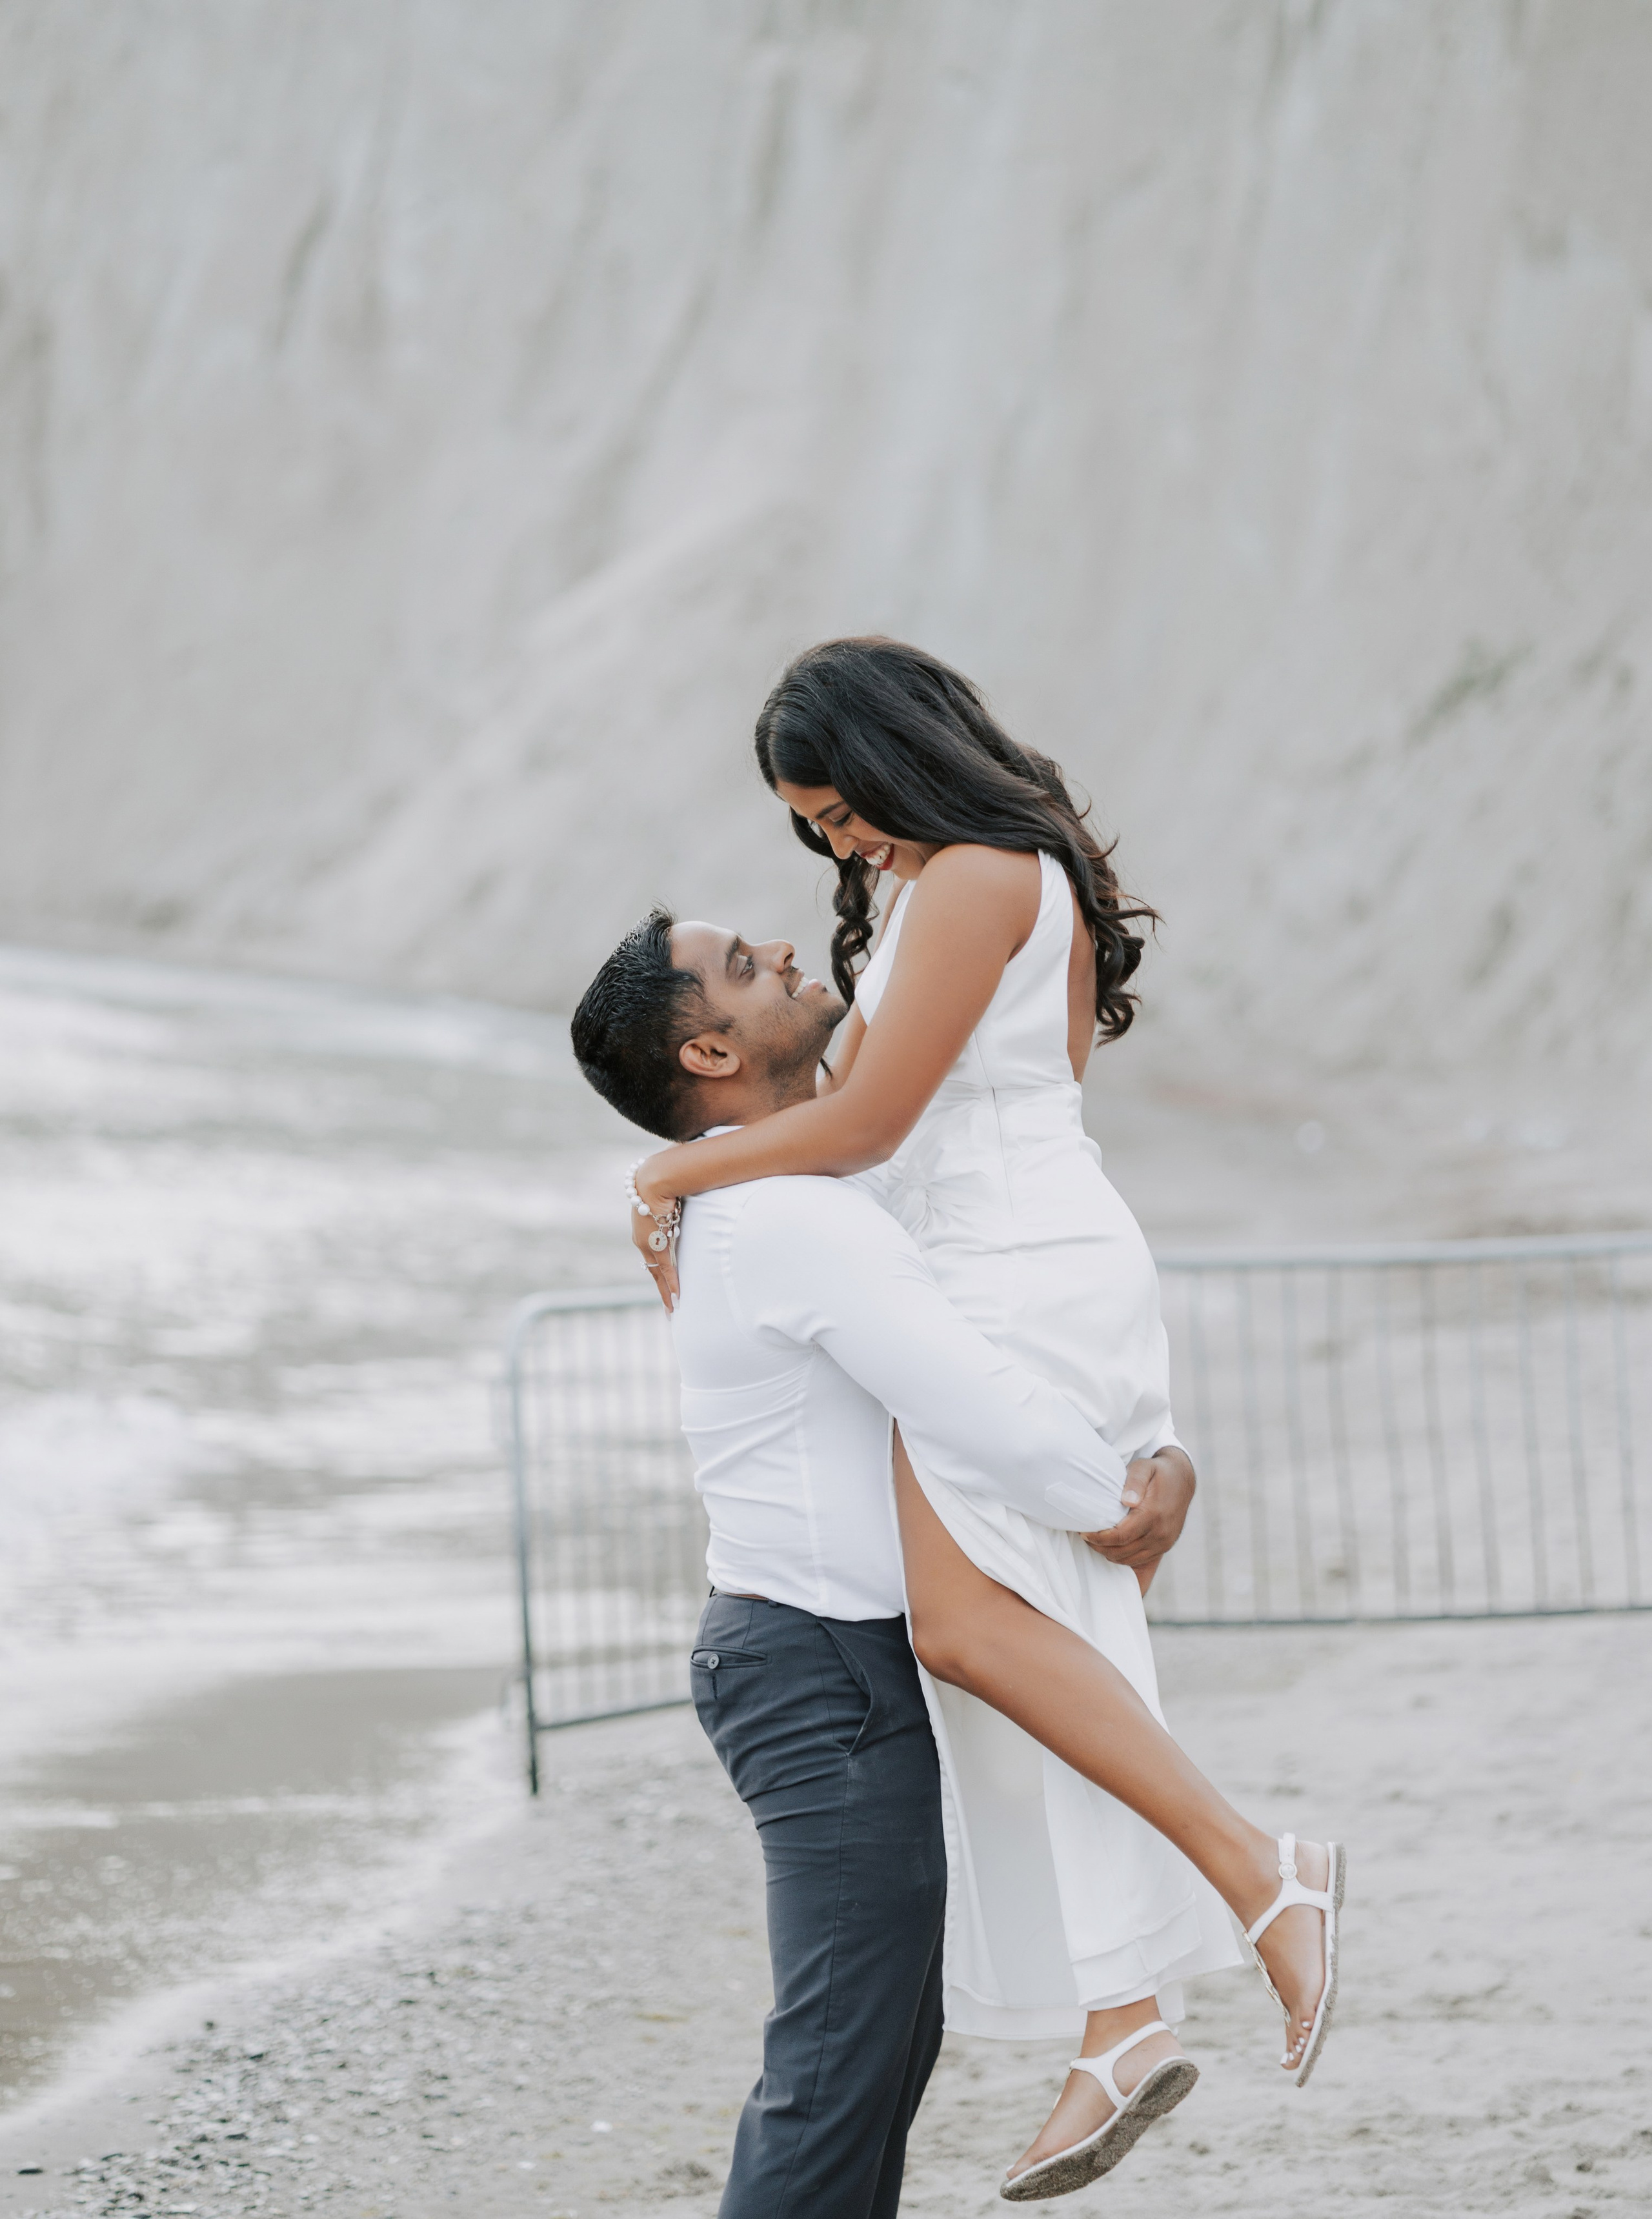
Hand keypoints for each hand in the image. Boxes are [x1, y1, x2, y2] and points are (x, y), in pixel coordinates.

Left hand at [628, 1157, 681, 1309]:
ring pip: (657, 1274)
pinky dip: (671, 1283)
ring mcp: (648, 1243)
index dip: (660, 1275)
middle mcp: (643, 1239)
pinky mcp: (656, 1243)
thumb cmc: (664, 1184)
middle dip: (662, 1290)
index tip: (665, 1288)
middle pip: (653, 1271)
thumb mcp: (670, 1201)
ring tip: (674, 1309)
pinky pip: (665, 1268)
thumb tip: (684, 1207)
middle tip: (670, 1308)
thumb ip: (675, 1211)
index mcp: (644, 1230)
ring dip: (667, 1293)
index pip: (653, 1258)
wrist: (653, 1179)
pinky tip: (677, 1296)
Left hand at [1081, 1448, 1195, 1584]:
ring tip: (1096, 1541)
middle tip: (1085, 1537)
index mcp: (1153, 1515)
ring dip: (1109, 1553)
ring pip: (1130, 1559)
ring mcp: (1164, 1543)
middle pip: (1122, 1551)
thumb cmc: (1157, 1472)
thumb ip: (1135, 1482)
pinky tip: (1112, 1546)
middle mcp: (1160, 1533)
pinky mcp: (1165, 1547)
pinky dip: (1123, 1557)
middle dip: (1100, 1547)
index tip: (1084, 1533)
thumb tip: (1127, 1500)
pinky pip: (1140, 1560)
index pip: (1120, 1536)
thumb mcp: (1144, 1468)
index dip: (1099, 1538)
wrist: (1182, 1480)